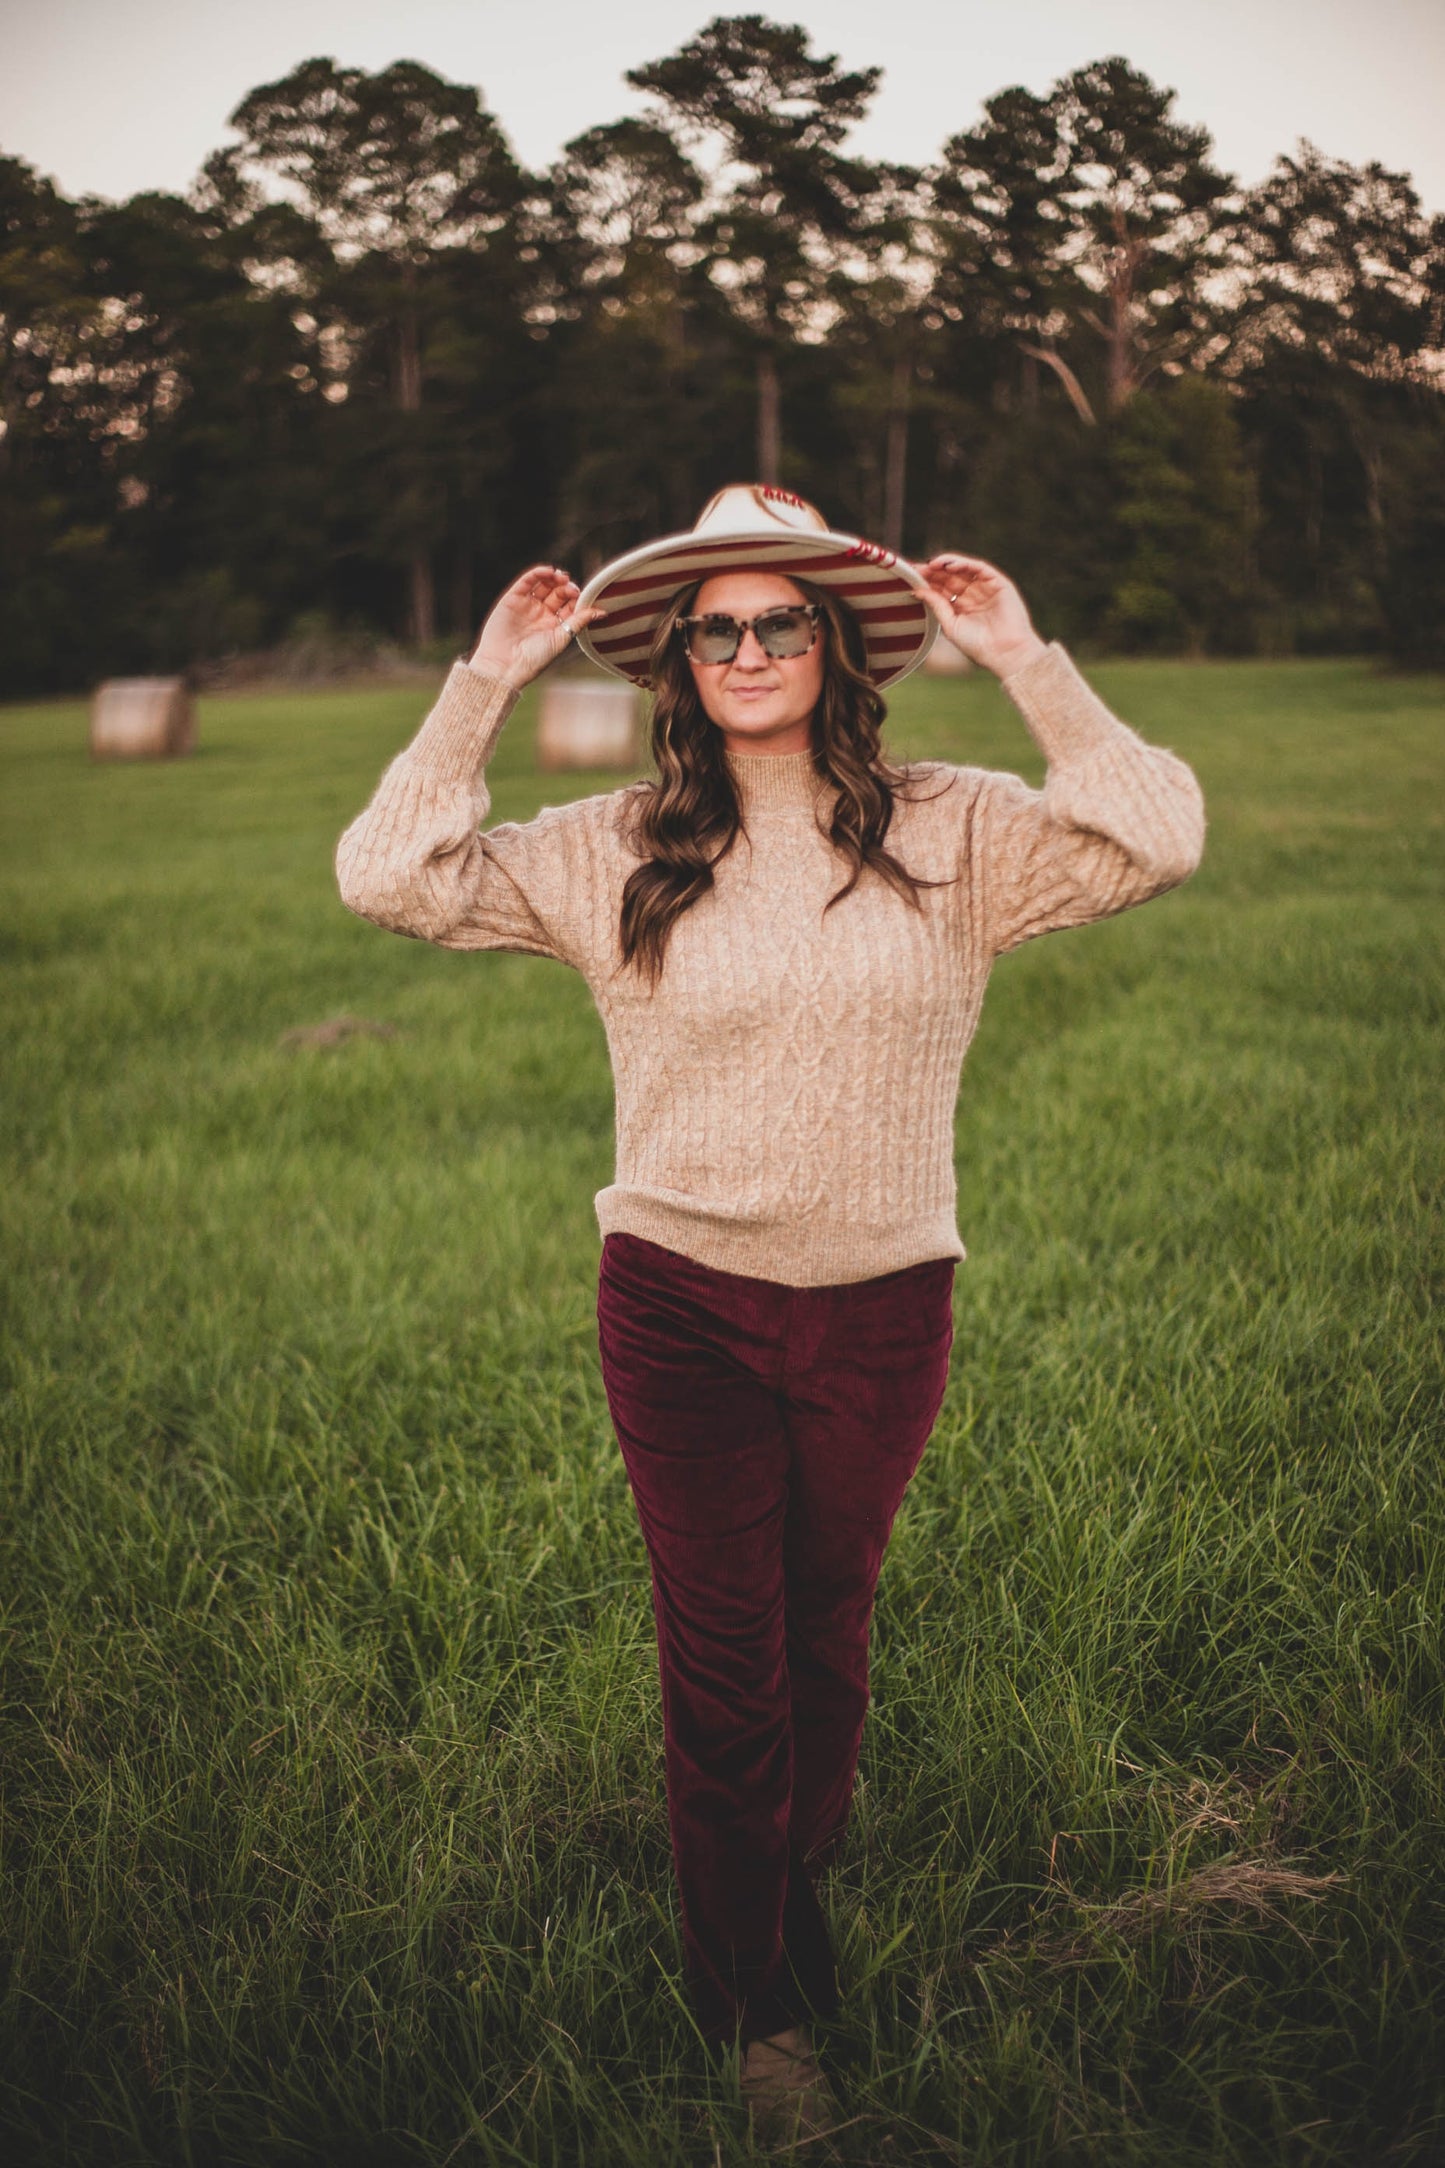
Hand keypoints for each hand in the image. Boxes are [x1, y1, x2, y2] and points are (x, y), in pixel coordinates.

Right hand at [469, 566, 606, 689]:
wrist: (505, 664)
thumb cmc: (535, 658)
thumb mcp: (562, 638)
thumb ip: (580, 621)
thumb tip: (603, 611)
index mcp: (555, 625)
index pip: (570, 605)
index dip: (577, 598)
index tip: (582, 597)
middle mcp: (541, 614)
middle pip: (558, 593)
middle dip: (566, 587)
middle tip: (571, 588)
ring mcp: (527, 605)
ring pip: (544, 584)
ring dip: (554, 577)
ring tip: (561, 577)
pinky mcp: (512, 598)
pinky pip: (527, 581)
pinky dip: (538, 573)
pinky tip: (549, 572)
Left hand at [916, 554, 1045, 679]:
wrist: (1004, 653)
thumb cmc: (978, 646)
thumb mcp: (950, 625)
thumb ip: (936, 606)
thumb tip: (917, 590)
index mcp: (961, 607)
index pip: (942, 589)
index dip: (927, 582)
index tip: (911, 577)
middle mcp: (973, 595)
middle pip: (950, 577)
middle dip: (934, 571)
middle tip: (918, 568)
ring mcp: (986, 588)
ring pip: (964, 570)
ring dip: (947, 564)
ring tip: (932, 565)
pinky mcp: (998, 583)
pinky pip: (979, 568)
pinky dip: (965, 564)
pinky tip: (949, 565)